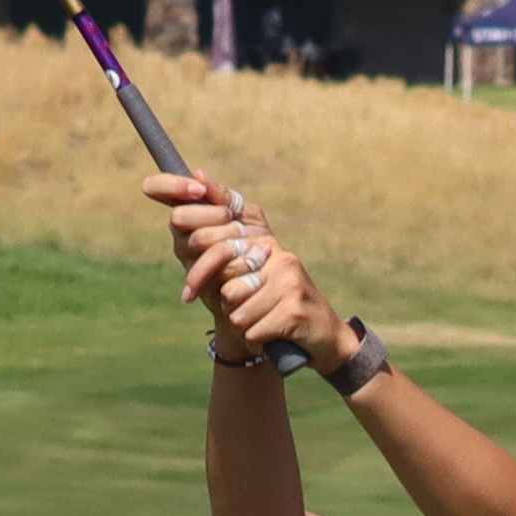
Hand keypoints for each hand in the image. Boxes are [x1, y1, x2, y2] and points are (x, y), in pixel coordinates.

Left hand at [149, 170, 345, 370]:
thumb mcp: (251, 268)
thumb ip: (224, 234)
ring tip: (263, 323)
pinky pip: (251, 331)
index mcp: (266, 244)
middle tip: (245, 312)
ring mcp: (290, 284)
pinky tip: (272, 337)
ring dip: (244, 327)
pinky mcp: (294, 312)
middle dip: (229, 308)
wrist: (323, 337)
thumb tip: (199, 175)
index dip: (203, 276)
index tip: (192, 294)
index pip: (219, 253)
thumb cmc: (278, 302)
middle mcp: (280, 257)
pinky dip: (256, 340)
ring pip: (236, 313)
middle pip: (225, 288)